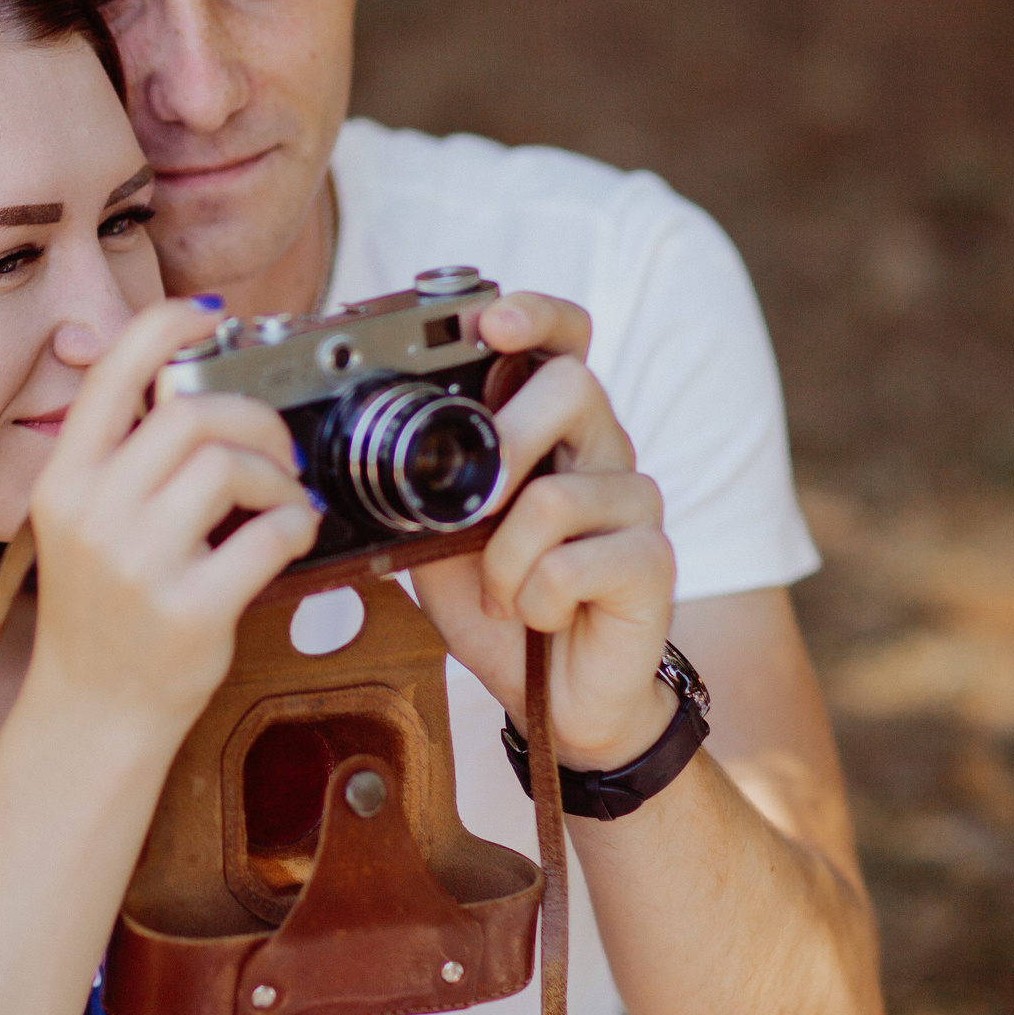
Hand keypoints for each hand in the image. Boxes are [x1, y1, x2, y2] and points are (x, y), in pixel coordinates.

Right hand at [28, 299, 321, 740]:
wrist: (92, 715)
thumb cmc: (101, 614)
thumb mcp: (84, 524)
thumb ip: (122, 460)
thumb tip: (193, 387)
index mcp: (63, 481)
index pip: (113, 372)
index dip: (167, 326)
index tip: (211, 319)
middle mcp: (92, 514)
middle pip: (189, 412)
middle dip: (253, 417)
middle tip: (274, 447)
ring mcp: (137, 564)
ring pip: (229, 465)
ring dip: (278, 474)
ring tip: (283, 498)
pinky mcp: (188, 611)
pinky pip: (268, 537)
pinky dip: (296, 525)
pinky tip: (291, 535)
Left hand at [413, 292, 677, 769]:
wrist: (557, 699)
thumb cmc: (501, 605)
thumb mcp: (438, 537)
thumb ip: (420, 485)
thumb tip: (360, 449)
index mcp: (552, 427)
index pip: (563, 338)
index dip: (534, 315)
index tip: (490, 320)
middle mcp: (602, 449)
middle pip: (574, 386)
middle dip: (503, 444)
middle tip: (474, 510)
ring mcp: (636, 502)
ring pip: (555, 495)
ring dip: (502, 562)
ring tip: (502, 594)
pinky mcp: (654, 560)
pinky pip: (572, 565)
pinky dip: (534, 601)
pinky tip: (541, 617)